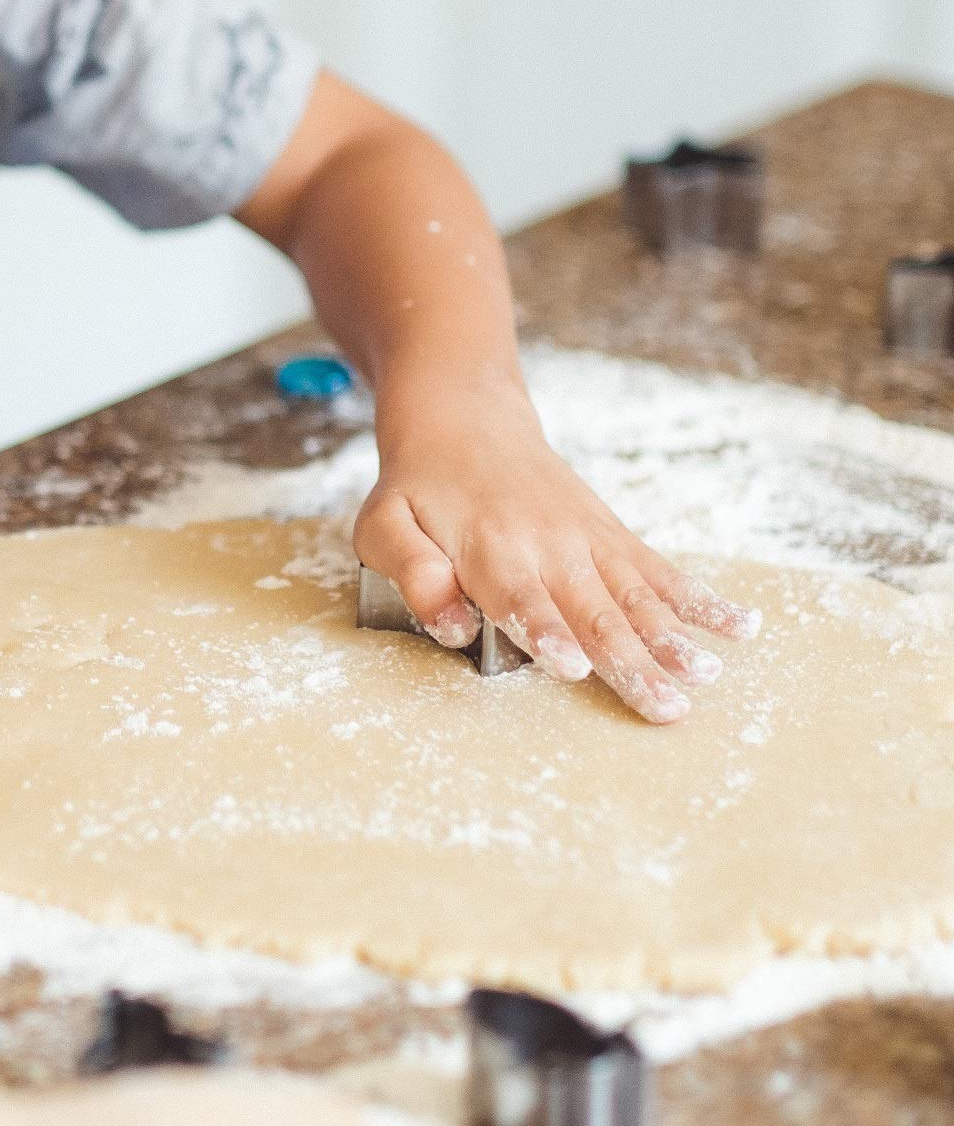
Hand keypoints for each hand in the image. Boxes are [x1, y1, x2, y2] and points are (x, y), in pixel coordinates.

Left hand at [354, 374, 759, 723]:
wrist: (464, 417)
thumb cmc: (419, 485)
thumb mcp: (385, 523)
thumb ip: (411, 570)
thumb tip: (450, 625)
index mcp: (488, 548)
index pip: (520, 597)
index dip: (547, 633)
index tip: (575, 669)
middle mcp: (547, 544)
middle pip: (591, 610)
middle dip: (629, 662)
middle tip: (664, 708)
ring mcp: (587, 539)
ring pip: (635, 595)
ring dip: (673, 638)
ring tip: (706, 677)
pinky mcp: (611, 535)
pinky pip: (660, 570)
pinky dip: (700, 598)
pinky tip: (741, 625)